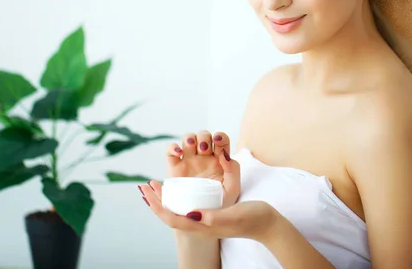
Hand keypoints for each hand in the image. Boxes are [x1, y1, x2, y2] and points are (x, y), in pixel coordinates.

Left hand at [139, 180, 277, 241]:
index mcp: (203, 227)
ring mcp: (204, 219)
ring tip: (154, 184)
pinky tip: (175, 188)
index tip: (148, 192)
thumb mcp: (233, 216)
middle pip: (170, 215)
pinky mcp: (210, 213)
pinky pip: (186, 205)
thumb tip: (191, 215)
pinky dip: (177, 196)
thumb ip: (214, 217)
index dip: (158, 206)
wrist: (267, 224)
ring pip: (177, 210)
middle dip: (155, 201)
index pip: (173, 219)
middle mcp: (200, 224)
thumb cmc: (252, 219)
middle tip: (143, 186)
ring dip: (163, 198)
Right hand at [166, 130, 239, 206]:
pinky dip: (172, 147)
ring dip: (190, 139)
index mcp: (219, 159)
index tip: (218, 141)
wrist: (202, 218)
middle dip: (204, 138)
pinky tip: (178, 153)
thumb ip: (233, 170)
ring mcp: (189, 160)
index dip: (220, 136)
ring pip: (188, 138)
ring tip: (193, 148)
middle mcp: (204, 157)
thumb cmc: (219, 203)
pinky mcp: (175, 167)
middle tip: (204, 150)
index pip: (221, 139)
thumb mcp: (232, 188)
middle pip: (203, 135)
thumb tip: (223, 154)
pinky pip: (170, 151)